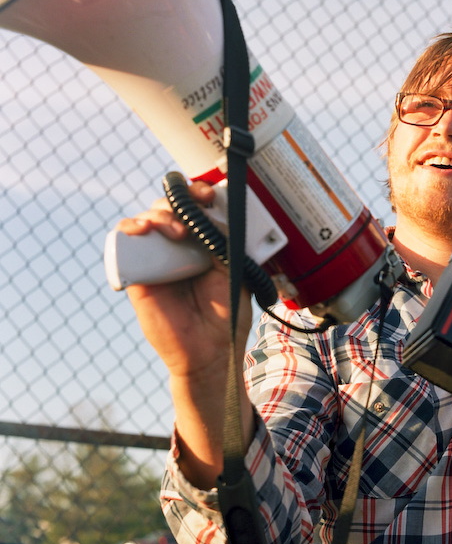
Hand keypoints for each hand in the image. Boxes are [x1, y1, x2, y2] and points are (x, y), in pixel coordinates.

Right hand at [114, 181, 252, 379]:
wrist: (211, 350)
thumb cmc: (227, 313)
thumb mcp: (235, 269)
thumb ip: (226, 240)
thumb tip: (214, 212)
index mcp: (204, 242)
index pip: (196, 207)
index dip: (198, 192)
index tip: (209, 194)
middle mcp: (179, 247)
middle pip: (169, 207)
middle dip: (180, 200)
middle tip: (195, 211)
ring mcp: (157, 258)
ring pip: (147, 219)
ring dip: (158, 214)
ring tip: (176, 232)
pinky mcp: (137, 274)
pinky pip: (124, 243)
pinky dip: (129, 228)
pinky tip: (142, 229)